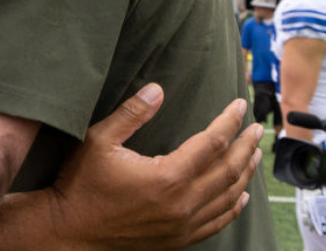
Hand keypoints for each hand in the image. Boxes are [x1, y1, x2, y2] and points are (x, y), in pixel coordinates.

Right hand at [47, 85, 261, 249]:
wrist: (69, 230)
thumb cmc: (81, 183)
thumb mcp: (99, 140)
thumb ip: (131, 114)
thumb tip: (157, 89)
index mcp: (167, 176)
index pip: (212, 142)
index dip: (228, 121)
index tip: (239, 106)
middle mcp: (182, 203)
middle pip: (228, 169)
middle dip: (246, 146)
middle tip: (256, 129)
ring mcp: (183, 225)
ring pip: (228, 196)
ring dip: (245, 174)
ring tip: (254, 155)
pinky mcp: (178, 239)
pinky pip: (217, 222)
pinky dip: (233, 207)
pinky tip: (240, 196)